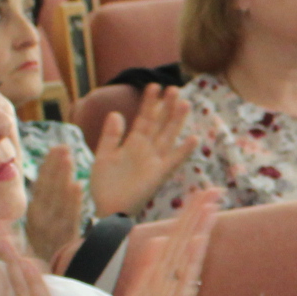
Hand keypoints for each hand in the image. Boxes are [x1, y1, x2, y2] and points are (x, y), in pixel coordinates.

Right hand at [23, 148, 83, 262]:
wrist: (42, 282)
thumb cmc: (44, 253)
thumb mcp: (40, 229)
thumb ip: (43, 204)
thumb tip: (43, 181)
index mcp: (33, 216)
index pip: (41, 187)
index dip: (48, 168)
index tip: (56, 150)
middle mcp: (40, 222)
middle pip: (49, 190)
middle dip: (56, 168)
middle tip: (64, 147)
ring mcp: (52, 231)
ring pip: (59, 200)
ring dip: (63, 178)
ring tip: (69, 158)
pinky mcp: (65, 241)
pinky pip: (69, 219)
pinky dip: (73, 203)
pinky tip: (78, 186)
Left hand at [89, 85, 199, 218]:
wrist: (107, 209)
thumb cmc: (104, 186)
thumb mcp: (103, 156)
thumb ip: (110, 136)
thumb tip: (116, 113)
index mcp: (133, 143)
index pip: (144, 118)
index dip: (149, 103)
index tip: (154, 86)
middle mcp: (146, 149)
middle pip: (160, 124)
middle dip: (167, 107)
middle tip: (175, 88)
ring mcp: (154, 161)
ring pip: (168, 136)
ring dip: (176, 121)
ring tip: (184, 103)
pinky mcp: (159, 175)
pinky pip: (173, 160)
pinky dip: (184, 151)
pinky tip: (193, 138)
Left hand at [117, 188, 216, 295]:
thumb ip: (149, 270)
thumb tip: (157, 241)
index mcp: (164, 281)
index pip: (179, 240)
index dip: (189, 216)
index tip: (201, 191)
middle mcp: (175, 287)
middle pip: (189, 244)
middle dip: (199, 216)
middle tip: (214, 189)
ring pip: (190, 260)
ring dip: (200, 233)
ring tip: (211, 208)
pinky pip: (184, 286)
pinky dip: (190, 265)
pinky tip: (197, 245)